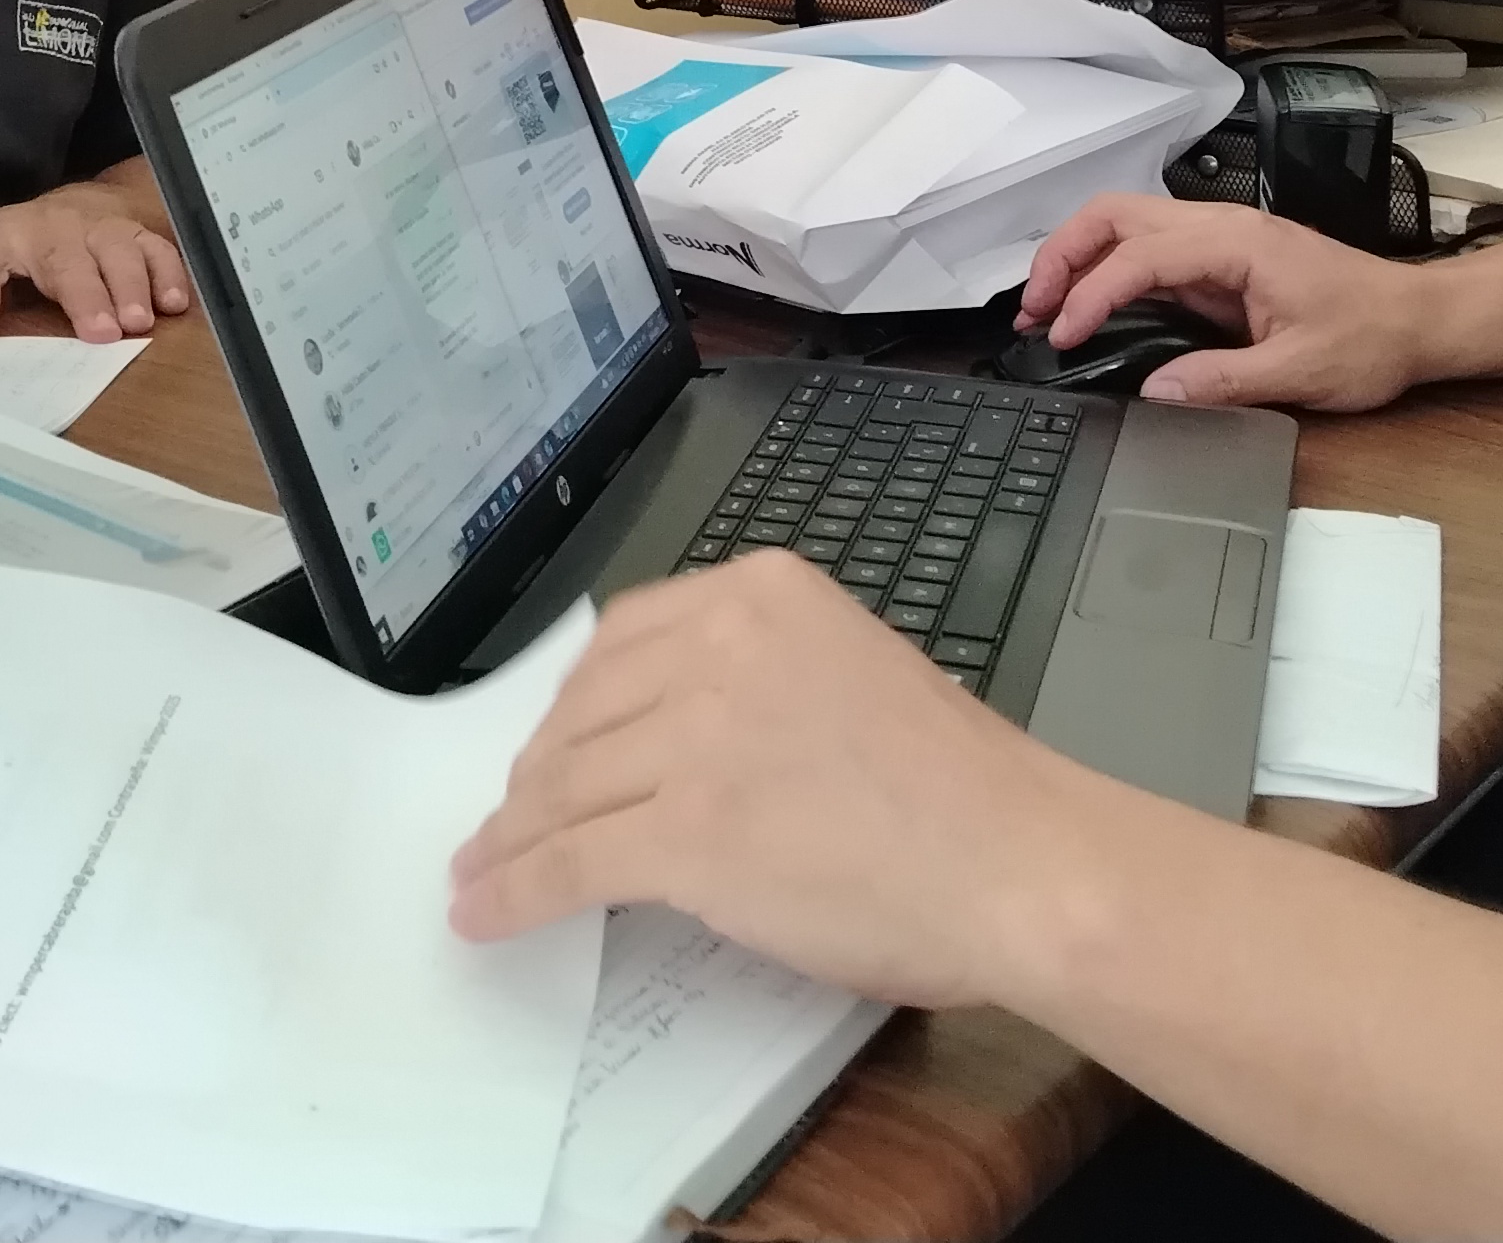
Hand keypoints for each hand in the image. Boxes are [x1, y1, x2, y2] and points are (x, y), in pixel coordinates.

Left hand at [0, 180, 188, 342]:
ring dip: (131, 287)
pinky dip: (170, 275)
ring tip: (138, 323)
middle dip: (86, 296)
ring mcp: (102, 227)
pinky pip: (159, 248)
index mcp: (4, 238)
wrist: (77, 204)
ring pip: (120, 251)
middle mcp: (54, 228)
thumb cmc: (26, 248)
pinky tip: (174, 303)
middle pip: (68, 260)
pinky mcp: (139, 231)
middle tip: (100, 332)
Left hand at [449, 551, 1120, 1007]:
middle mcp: (721, 641)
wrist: (1021, 863)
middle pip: (584, 710)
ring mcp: (699, 735)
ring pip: (563, 787)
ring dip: (509, 836)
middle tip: (511, 817)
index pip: (623, 637)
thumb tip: (682, 737)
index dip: (573, 703)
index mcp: (765, 589)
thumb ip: (762, 679)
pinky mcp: (687, 831)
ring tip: (482, 869)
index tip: (551, 742)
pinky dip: (514, 890)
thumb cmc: (964, 791)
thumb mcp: (852, 673)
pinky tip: (484, 912)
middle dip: (536, 773)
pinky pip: (570, 861)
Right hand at [1016, 193, 1441, 410]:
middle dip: (1064, 255)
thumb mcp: (1300, 371)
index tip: (1063, 334)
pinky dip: (1108, 273)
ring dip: (1078, 258)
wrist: (1419, 322)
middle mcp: (1222, 227)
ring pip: (1126, 224)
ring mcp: (1220, 240)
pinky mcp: (1221, 261)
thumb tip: (1153, 393)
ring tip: (1047, 309)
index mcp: (1238, 243)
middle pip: (1116, 215)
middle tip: (1034, 309)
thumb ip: (1221, 381)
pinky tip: (1090, 308)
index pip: (1140, 254)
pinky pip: (1149, 252)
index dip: (1092, 293)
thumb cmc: (1372, 337)